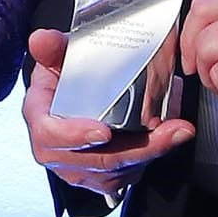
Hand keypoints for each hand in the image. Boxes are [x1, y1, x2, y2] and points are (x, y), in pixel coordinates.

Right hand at [23, 26, 195, 200]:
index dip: (75, 136)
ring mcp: (81, 169)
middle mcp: (58, 153)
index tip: (103, 132)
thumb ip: (52, 48)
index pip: (50, 136)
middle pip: (95, 160)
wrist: (75, 97)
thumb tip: (41, 39)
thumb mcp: (57, 58)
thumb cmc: (65, 80)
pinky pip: (130, 172)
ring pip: (118, 171)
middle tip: (166, 130)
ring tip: (176, 131)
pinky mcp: (104, 176)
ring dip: (151, 152)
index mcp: (41, 122)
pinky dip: (153, 155)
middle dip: (135, 148)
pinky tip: (170, 138)